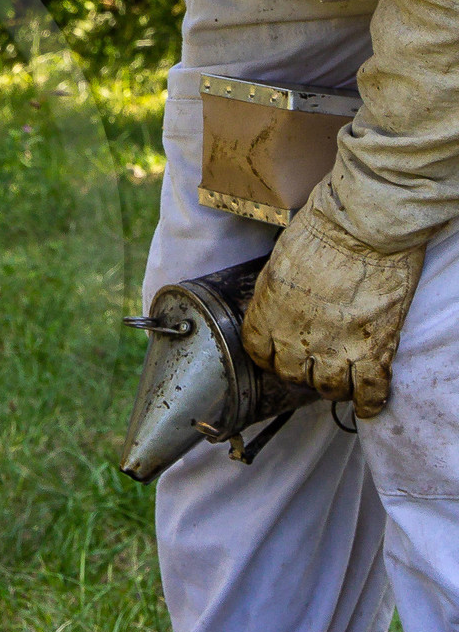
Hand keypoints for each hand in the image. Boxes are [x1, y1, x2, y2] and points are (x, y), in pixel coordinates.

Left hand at [241, 202, 423, 417]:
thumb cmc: (321, 232)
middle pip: (291, 374)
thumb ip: (276, 294)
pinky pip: (368, 390)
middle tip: (316, 364)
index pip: (259, 353)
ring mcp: (334, 347)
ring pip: (327, 387)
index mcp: (268, 314)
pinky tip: (368, 404)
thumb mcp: (279, 263)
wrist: (363, 227)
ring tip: (342, 379)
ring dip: (333, 386)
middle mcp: (295, 338)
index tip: (281, 356)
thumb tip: (279, 306)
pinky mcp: (372, 349)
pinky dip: (369, 402)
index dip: (271, 357)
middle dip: (302, 372)